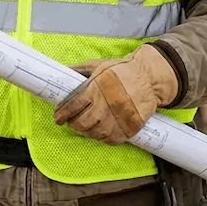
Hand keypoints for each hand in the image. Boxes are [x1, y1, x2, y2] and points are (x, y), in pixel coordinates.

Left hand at [53, 44, 178, 144]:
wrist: (149, 78)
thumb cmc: (123, 70)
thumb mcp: (99, 65)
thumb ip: (81, 70)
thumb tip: (65, 71)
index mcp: (96, 89)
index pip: (73, 106)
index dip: (62, 114)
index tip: (58, 118)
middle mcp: (106, 105)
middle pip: (82, 122)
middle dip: (73, 123)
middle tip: (71, 121)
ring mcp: (118, 118)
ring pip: (95, 133)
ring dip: (86, 131)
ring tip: (85, 126)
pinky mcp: (129, 128)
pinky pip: (111, 140)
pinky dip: (102, 138)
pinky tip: (100, 131)